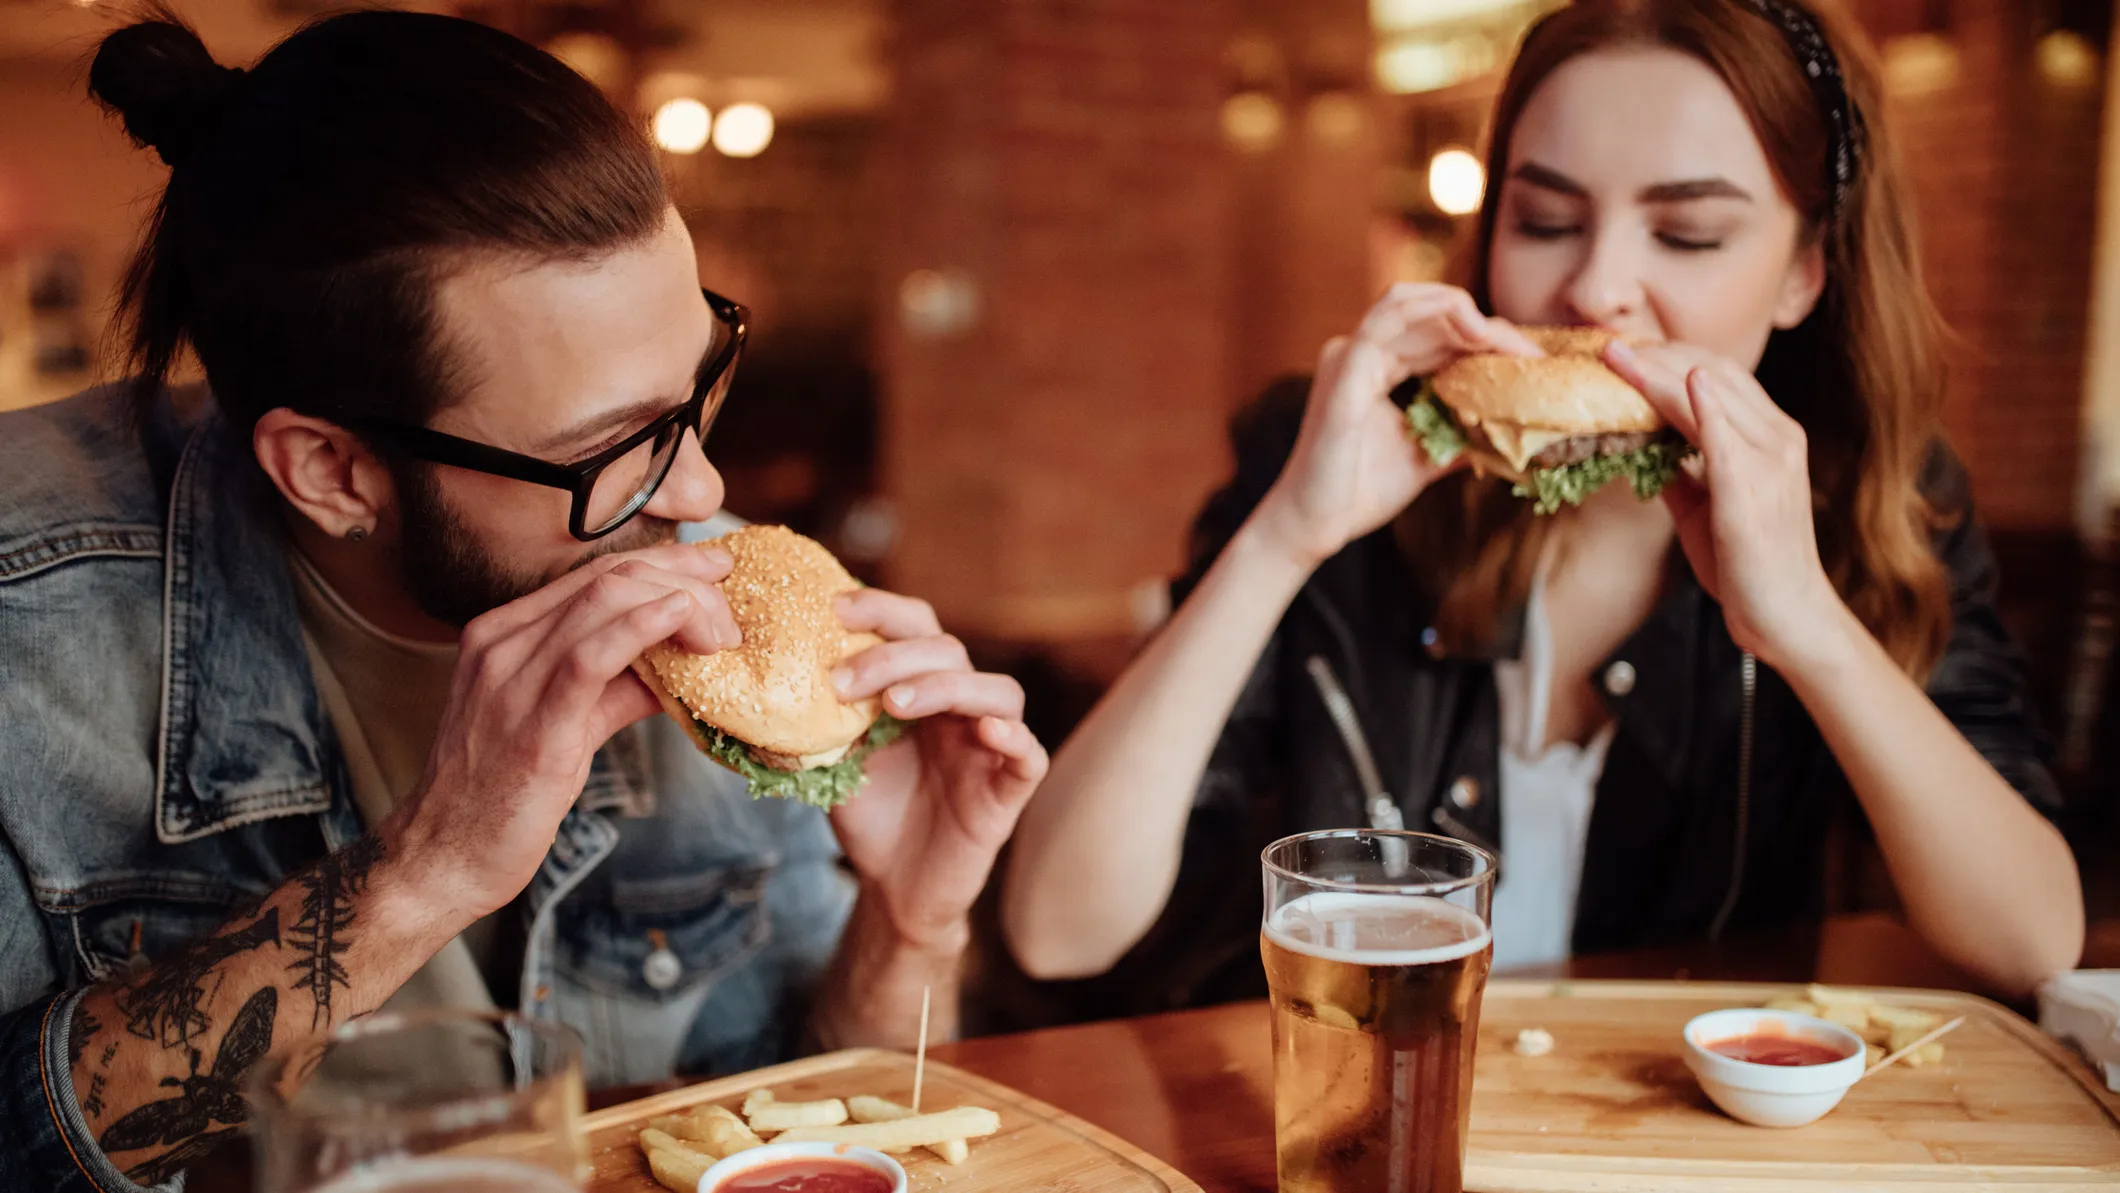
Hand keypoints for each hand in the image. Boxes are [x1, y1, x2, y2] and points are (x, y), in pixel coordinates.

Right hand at [381, 543, 741, 918]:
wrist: (444, 857)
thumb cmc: (503, 795)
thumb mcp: (565, 723)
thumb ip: (617, 687)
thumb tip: (680, 665)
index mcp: (504, 634)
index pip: (595, 573)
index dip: (663, 563)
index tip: (713, 571)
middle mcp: (501, 642)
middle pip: (608, 577)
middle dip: (681, 579)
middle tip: (728, 609)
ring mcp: (511, 677)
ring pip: (605, 600)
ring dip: (680, 604)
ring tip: (721, 633)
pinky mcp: (533, 723)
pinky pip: (592, 656)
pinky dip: (645, 626)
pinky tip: (683, 622)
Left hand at [828, 588, 1048, 951]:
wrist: (894, 886)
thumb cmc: (871, 814)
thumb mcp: (834, 758)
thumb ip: (821, 720)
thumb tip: (772, 684)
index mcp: (921, 689)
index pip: (915, 629)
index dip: (882, 609)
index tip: (834, 609)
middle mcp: (959, 709)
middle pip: (950, 652)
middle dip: (894, 656)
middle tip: (843, 682)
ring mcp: (988, 747)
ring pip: (998, 693)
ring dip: (947, 686)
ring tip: (896, 704)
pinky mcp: (1008, 791)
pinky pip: (1029, 755)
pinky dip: (1013, 736)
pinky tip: (984, 730)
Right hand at [1254, 283, 1541, 565]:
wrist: (1317, 525)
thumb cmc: (1360, 492)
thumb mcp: (1425, 457)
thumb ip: (1458, 435)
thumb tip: (1507, 435)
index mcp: (1375, 367)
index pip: (1435, 335)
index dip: (1484, 341)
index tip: (1529, 364)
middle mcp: (1359, 353)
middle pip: (1429, 316)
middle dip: (1484, 327)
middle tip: (1529, 355)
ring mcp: (1348, 356)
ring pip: (1408, 304)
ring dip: (1462, 313)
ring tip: (1503, 340)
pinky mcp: (1344, 369)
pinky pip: (1386, 320)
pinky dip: (1430, 311)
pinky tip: (1471, 324)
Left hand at [1602, 340, 1849, 668]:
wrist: (1784, 614)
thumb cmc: (1745, 562)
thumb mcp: (1705, 504)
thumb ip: (1679, 468)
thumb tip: (1639, 443)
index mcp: (1771, 437)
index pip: (1719, 377)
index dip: (1670, 359)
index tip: (1626, 351)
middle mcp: (1778, 437)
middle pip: (1714, 373)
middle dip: (1659, 356)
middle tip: (1609, 347)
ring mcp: (1770, 459)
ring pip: (1711, 393)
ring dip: (1658, 371)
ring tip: (1616, 357)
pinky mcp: (1752, 486)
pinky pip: (1722, 434)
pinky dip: (1697, 404)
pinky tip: (1672, 382)